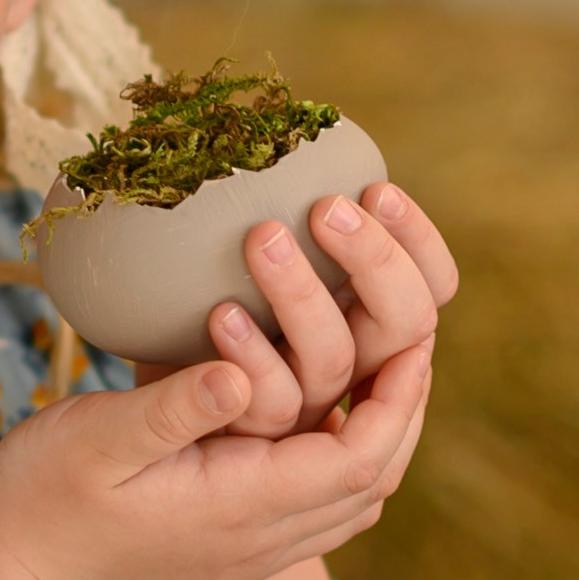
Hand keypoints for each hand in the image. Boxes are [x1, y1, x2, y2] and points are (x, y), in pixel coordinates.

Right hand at [0, 328, 432, 579]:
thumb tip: (240, 374)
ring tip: (387, 376)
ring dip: (380, 441)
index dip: (396, 400)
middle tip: (415, 345)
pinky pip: (320, 515)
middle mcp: (262, 542)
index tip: (413, 338)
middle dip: (403, 414)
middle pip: (373, 484)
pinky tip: (330, 420)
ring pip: (353, 505)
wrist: (21, 572)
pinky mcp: (238, 558)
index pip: (356, 459)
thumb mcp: (96, 436)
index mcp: (239, 505)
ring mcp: (253, 557)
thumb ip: (171, 408)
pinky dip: (344, 465)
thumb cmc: (46, 492)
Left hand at [135, 181, 457, 437]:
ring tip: (262, 238)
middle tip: (326, 208)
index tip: (374, 188)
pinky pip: (272, 402)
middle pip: (405, 320)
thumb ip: (296, 228)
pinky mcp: (258, 437)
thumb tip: (298, 142)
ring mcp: (311, 402)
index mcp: (372, 313)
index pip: (433, 284)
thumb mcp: (258, 260)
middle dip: (374, 260)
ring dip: (303, 294)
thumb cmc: (206, 306)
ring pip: (334, 357)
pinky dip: (251, 354)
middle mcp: (356, 360)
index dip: (417, 240)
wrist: (144, 388)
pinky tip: (220, 313)